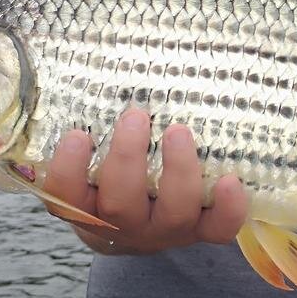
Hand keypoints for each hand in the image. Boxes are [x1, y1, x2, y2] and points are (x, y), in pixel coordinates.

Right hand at [42, 108, 247, 253]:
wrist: (139, 233)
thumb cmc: (111, 181)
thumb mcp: (89, 164)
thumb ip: (89, 128)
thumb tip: (90, 63)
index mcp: (86, 209)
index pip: (65, 198)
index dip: (68, 171)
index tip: (77, 135)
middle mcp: (124, 226)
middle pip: (121, 206)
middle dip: (128, 160)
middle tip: (135, 117)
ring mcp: (165, 232)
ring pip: (173, 214)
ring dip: (178, 172)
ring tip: (178, 131)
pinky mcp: (202, 234)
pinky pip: (218, 230)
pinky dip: (228, 209)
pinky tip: (231, 180)